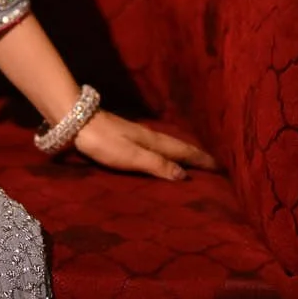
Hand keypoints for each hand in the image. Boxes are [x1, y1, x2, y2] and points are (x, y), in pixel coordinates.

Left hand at [71, 110, 216, 182]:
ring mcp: (137, 135)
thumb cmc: (104, 142)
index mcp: (154, 142)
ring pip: (166, 146)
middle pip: (178, 147)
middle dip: (196, 156)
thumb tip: (184, 176)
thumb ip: (157, 165)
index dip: (201, 160)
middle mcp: (149, 137)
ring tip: (191, 162)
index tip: (220, 167)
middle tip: (212, 165)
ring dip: (181, 154)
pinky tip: (160, 155)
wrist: (77, 122)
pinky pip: (154, 146)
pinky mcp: (125, 137)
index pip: (184, 152)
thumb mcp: (132, 157)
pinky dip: (165, 152)